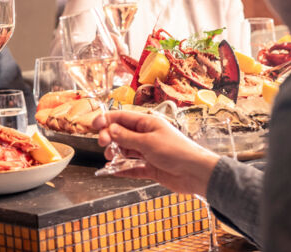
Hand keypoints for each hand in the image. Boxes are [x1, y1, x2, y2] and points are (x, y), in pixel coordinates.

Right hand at [92, 110, 220, 195]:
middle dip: (110, 138)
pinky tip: (113, 171)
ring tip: (111, 158)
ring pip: (125, 150)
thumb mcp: (148, 142)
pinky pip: (132, 167)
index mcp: (148, 123)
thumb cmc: (178, 152)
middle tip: (103, 144)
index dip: (107, 120)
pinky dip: (122, 169)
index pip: (122, 117)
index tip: (94, 125)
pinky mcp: (151, 168)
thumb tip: (110, 129)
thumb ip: (126, 137)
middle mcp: (147, 136)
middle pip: (121, 134)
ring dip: (115, 154)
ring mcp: (148, 152)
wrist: (196, 173)